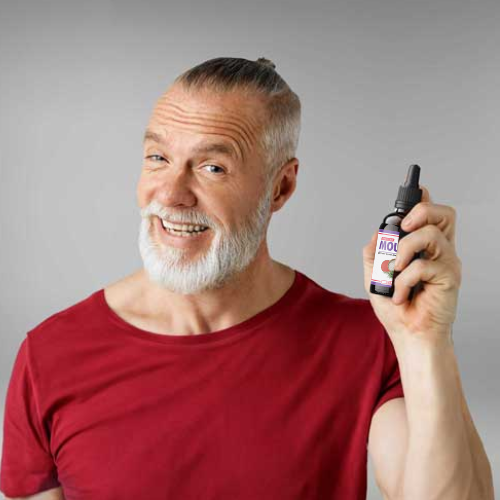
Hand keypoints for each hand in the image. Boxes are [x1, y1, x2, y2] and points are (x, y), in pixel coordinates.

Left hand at [362, 185, 461, 345]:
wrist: (409, 336)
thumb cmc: (397, 309)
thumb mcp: (375, 278)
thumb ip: (374, 255)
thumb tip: (376, 234)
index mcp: (423, 249)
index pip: (431, 216)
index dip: (425, 200)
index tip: (417, 187)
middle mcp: (439, 251)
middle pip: (444, 214)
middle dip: (421, 212)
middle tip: (402, 228)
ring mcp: (447, 263)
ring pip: (431, 234)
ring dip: (404, 250)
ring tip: (394, 270)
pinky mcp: (450, 278)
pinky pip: (423, 266)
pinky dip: (404, 280)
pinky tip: (401, 295)